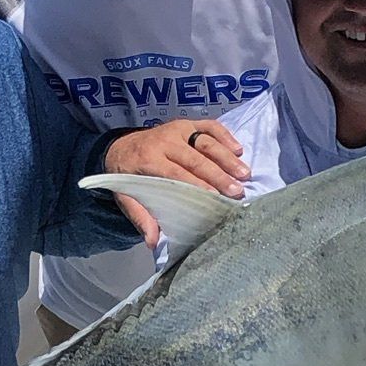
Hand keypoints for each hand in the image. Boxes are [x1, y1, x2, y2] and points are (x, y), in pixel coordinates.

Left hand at [102, 118, 248, 245]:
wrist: (119, 147)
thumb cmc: (128, 176)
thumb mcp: (126, 198)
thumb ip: (141, 217)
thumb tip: (153, 242)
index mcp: (147, 160)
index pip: (175, 172)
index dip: (196, 184)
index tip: (214, 197)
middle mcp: (163, 141)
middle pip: (195, 158)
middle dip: (218, 174)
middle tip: (237, 190)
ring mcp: (177, 129)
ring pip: (205, 141)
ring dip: (227, 157)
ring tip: (245, 174)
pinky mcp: (187, 123)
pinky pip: (209, 126)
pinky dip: (225, 136)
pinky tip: (239, 150)